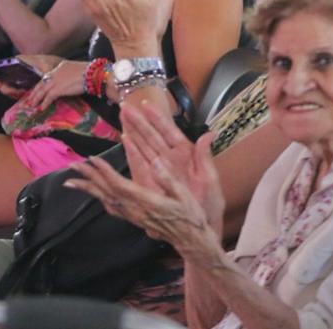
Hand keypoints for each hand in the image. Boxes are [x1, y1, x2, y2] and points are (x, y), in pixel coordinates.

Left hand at [22, 58, 87, 109]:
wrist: (93, 73)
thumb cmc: (89, 72)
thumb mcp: (77, 69)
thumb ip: (70, 74)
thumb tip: (69, 82)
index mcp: (60, 67)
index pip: (47, 76)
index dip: (42, 84)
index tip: (38, 90)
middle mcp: (55, 73)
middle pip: (42, 83)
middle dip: (35, 92)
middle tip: (29, 99)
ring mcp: (56, 81)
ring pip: (42, 90)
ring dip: (36, 98)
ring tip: (32, 105)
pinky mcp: (59, 89)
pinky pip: (48, 97)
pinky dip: (44, 103)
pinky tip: (41, 108)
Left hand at [64, 130, 222, 257]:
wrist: (190, 240)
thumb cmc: (190, 216)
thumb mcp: (184, 195)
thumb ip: (168, 179)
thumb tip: (156, 161)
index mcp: (146, 201)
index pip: (118, 185)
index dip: (103, 172)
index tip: (91, 160)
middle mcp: (135, 210)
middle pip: (106, 191)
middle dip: (89, 178)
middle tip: (73, 166)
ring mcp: (133, 216)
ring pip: (106, 200)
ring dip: (89, 189)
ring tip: (72, 180)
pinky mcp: (135, 219)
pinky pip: (112, 208)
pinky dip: (100, 198)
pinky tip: (95, 194)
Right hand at [121, 103, 224, 228]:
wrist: (202, 228)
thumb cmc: (209, 205)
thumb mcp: (210, 180)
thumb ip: (204, 157)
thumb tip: (209, 134)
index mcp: (185, 155)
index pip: (169, 132)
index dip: (158, 118)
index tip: (146, 103)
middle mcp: (170, 159)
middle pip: (152, 136)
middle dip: (139, 121)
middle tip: (125, 106)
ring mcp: (160, 170)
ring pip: (144, 146)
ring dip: (133, 131)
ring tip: (122, 116)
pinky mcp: (152, 182)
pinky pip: (140, 164)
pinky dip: (132, 152)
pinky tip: (125, 140)